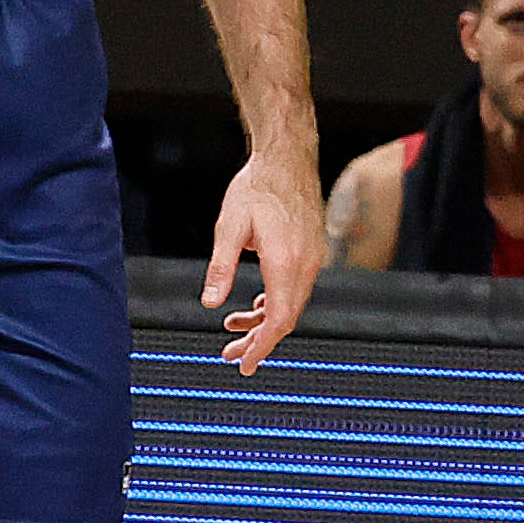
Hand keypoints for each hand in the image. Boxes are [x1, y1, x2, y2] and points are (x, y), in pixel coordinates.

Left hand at [204, 142, 327, 373]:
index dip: (261, 348)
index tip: (245, 366)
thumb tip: (210, 304)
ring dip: (264, 320)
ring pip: (292, 304)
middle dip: (258, 341)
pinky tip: (254, 303)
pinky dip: (276, 302)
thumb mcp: (229, 228)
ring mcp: (313, 257)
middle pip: (286, 318)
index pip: (278, 320)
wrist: (288, 156)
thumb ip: (220, 269)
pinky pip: (296, 288)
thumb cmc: (257, 187)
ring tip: (232, 328)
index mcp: (286, 263)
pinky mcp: (311, 250)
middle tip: (230, 355)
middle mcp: (306, 264)